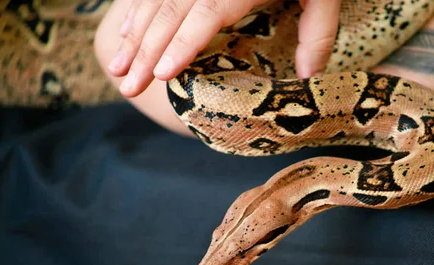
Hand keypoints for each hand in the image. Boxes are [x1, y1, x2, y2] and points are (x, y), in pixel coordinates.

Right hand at [108, 0, 340, 97]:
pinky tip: (125, 31)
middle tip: (126, 86)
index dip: (182, 45)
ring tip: (116, 68)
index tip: (161, 74)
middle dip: (145, 51)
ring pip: (155, 1)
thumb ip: (317, 35)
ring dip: (133, 35)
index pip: (204, 16)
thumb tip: (306, 78)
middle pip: (170, 14)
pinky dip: (136, 9)